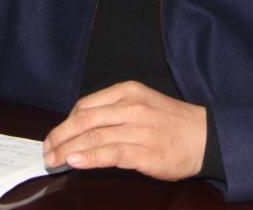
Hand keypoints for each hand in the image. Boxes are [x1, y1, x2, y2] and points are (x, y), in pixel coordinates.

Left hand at [42, 80, 206, 180]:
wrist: (205, 137)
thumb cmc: (172, 123)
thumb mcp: (142, 104)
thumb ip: (114, 112)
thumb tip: (80, 129)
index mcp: (128, 91)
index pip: (85, 105)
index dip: (64, 122)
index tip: (54, 136)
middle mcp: (131, 107)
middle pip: (84, 120)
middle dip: (59, 136)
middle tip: (46, 150)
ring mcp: (138, 129)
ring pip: (93, 136)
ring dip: (67, 149)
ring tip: (53, 159)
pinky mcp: (144, 151)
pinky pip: (109, 153)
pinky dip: (88, 157)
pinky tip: (74, 161)